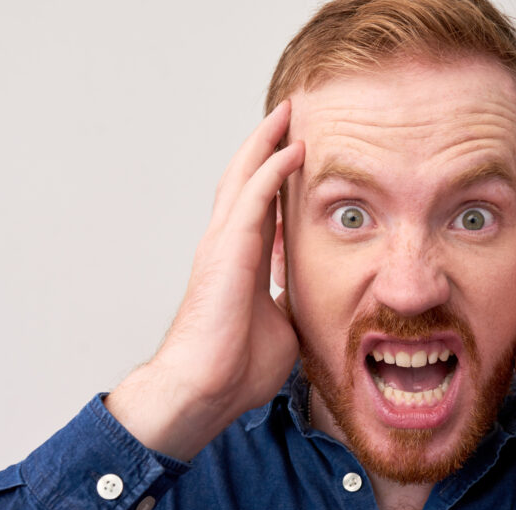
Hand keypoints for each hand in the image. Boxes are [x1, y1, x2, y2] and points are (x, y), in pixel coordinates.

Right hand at [106, 101, 304, 459]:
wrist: (206, 390)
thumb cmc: (235, 367)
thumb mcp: (282, 326)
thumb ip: (291, 301)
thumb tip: (308, 297)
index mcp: (243, 262)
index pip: (261, 205)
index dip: (277, 176)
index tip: (298, 152)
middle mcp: (229, 245)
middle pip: (247, 180)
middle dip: (267, 145)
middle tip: (290, 114)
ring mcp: (223, 245)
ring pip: (244, 177)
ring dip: (266, 143)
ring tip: (287, 114)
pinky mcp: (226, 251)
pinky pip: (252, 199)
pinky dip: (272, 170)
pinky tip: (293, 150)